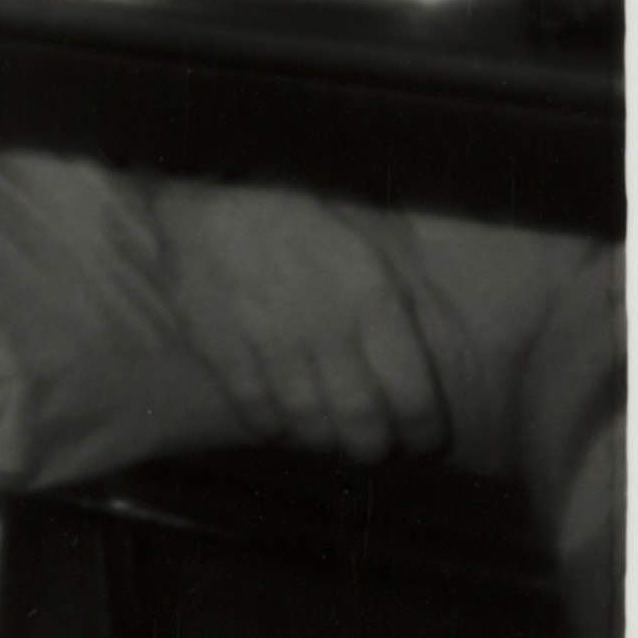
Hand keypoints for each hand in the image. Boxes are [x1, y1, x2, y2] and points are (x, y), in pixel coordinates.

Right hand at [144, 179, 449, 461]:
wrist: (211, 191)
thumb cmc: (301, 218)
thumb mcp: (367, 246)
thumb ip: (397, 302)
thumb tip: (426, 356)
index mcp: (373, 299)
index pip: (412, 394)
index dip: (423, 430)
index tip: (423, 438)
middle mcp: (327, 327)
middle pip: (361, 420)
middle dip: (373, 446)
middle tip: (372, 446)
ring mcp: (270, 339)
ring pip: (308, 422)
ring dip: (324, 439)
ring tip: (328, 437)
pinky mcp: (222, 345)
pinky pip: (255, 408)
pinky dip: (272, 426)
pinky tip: (281, 422)